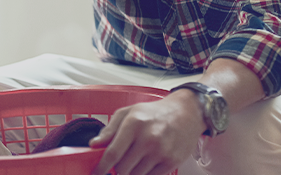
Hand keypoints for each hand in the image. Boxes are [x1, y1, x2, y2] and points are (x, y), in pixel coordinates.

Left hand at [89, 91, 205, 174]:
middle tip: (116, 165)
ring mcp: (161, 152)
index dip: (101, 167)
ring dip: (130, 172)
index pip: (113, 153)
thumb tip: (94, 144)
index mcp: (134, 124)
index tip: (96, 172)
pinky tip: (144, 163)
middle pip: (123, 168)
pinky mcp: (172, 162)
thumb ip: (109, 129)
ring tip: (132, 161)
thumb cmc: (153, 113)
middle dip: (116, 170)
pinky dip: (144, 173)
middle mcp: (148, 139)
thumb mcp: (128, 112)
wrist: (186, 113)